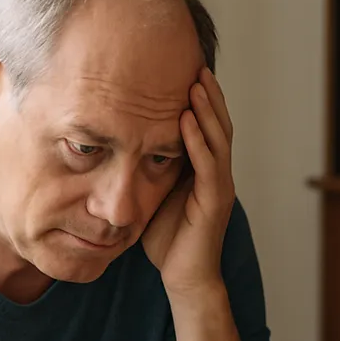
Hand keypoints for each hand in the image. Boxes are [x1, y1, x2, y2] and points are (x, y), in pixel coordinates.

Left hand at [142, 68, 234, 295]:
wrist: (184, 278)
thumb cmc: (167, 240)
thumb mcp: (154, 195)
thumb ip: (149, 168)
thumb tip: (120, 143)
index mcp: (203, 171)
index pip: (206, 126)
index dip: (200, 99)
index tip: (184, 69)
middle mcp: (216, 174)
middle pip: (218, 125)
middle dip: (208, 94)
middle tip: (197, 62)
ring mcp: (219, 188)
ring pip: (219, 139)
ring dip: (207, 110)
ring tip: (196, 82)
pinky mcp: (215, 203)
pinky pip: (209, 166)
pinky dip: (199, 141)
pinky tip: (186, 121)